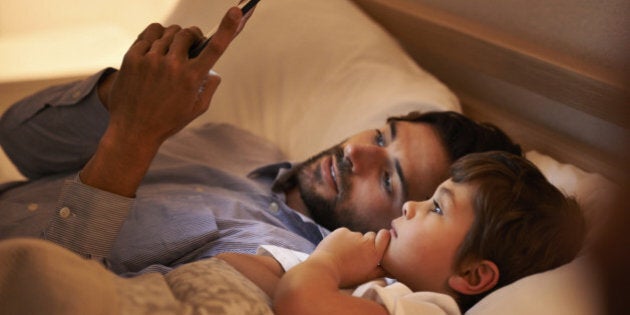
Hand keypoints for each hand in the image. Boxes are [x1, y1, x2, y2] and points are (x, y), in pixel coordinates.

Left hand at [81, 6, 251, 196]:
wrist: (133, 131)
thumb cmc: (168, 122)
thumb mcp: (196, 109)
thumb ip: (210, 87)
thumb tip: (213, 71)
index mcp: (192, 78)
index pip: (215, 47)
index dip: (229, 27)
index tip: (236, 11)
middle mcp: (172, 66)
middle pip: (187, 34)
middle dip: (192, 37)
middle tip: (191, 45)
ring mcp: (150, 60)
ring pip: (168, 32)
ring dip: (174, 38)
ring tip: (171, 52)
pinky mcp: (132, 57)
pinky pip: (149, 33)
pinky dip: (156, 37)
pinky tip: (156, 48)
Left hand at [310, 228, 390, 287]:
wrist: (324, 270)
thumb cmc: (346, 277)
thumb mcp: (367, 277)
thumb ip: (381, 271)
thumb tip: (393, 269)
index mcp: (375, 254)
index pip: (385, 235)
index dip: (382, 238)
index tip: (377, 242)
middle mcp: (366, 242)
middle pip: (370, 236)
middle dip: (366, 242)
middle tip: (356, 255)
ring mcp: (354, 235)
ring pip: (356, 236)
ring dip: (352, 242)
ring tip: (343, 255)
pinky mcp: (342, 231)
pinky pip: (345, 233)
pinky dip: (342, 239)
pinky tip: (336, 249)